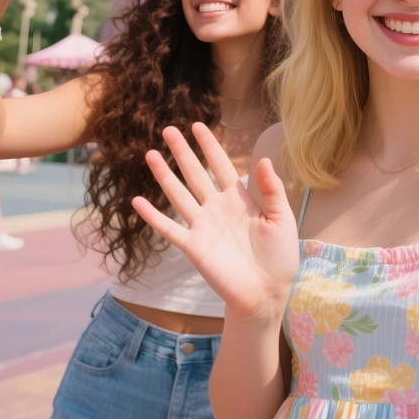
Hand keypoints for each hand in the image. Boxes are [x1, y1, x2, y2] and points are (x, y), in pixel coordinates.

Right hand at [132, 123, 299, 320]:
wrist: (267, 292)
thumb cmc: (279, 256)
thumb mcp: (281, 218)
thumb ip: (272, 190)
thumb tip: (263, 159)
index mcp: (239, 199)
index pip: (220, 165)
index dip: (209, 146)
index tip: (197, 126)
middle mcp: (217, 208)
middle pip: (195, 174)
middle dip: (182, 152)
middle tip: (168, 130)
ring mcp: (203, 226)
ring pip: (178, 194)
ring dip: (164, 176)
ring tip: (150, 154)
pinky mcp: (193, 247)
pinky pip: (169, 228)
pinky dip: (153, 216)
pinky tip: (137, 201)